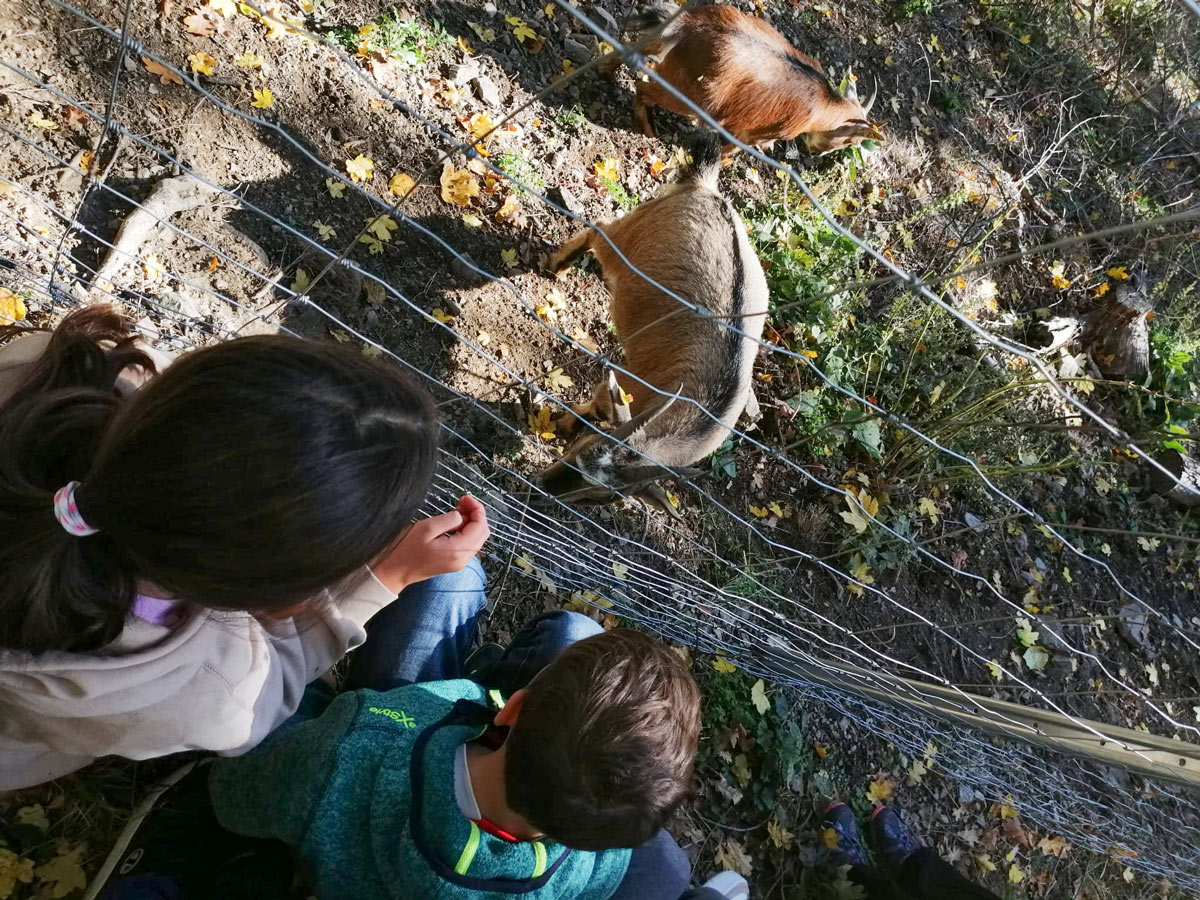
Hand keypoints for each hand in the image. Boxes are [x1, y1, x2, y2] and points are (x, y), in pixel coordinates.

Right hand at [370, 495, 489, 593]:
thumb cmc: (406, 550)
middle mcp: (463, 559)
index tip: (466, 498)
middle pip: (482, 532)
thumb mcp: (427, 528)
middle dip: (476, 514)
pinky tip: (454, 523)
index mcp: (458, 550)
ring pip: (477, 538)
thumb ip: (449, 519)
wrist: (395, 571)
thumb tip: (462, 515)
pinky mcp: (454, 562)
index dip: (477, 509)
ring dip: (471, 522)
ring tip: (457, 510)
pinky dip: (466, 530)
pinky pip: (468, 544)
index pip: (480, 526)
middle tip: (462, 502)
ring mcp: (459, 562)